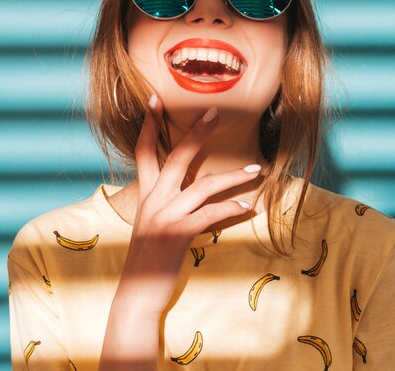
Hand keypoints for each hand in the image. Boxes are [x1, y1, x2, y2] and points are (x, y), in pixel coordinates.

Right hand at [115, 94, 261, 312]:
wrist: (136, 293)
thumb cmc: (147, 257)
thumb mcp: (151, 223)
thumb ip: (163, 201)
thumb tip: (182, 187)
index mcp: (145, 194)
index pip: (143, 152)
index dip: (149, 125)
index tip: (155, 100)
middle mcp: (153, 200)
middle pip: (175, 157)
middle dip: (197, 133)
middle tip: (217, 113)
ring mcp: (164, 217)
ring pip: (202, 186)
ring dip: (233, 176)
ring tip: (257, 169)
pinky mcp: (177, 235)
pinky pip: (209, 215)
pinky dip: (230, 209)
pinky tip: (247, 207)